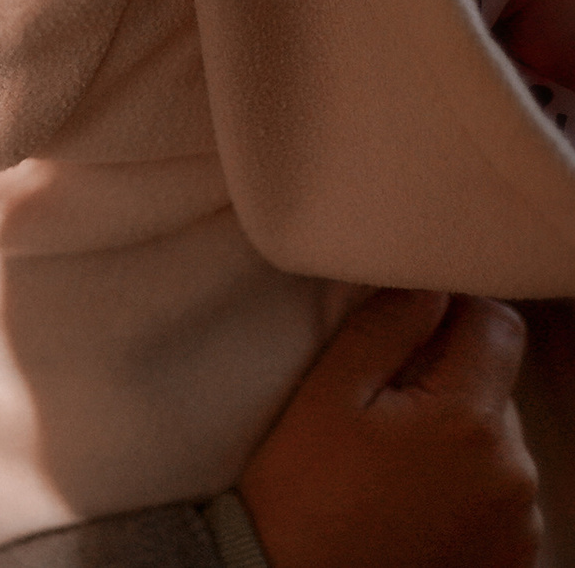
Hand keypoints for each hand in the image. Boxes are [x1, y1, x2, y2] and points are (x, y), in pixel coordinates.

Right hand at [240, 289, 538, 567]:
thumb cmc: (302, 490)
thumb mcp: (327, 394)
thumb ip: (386, 328)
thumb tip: (428, 283)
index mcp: (471, 420)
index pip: (497, 324)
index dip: (452, 309)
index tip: (405, 326)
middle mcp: (516, 472)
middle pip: (494, 386)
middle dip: (446, 380)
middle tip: (380, 406)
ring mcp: (521, 523)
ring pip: (496, 442)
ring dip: (456, 437)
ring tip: (390, 462)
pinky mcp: (513, 557)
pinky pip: (499, 494)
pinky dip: (463, 486)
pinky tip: (410, 499)